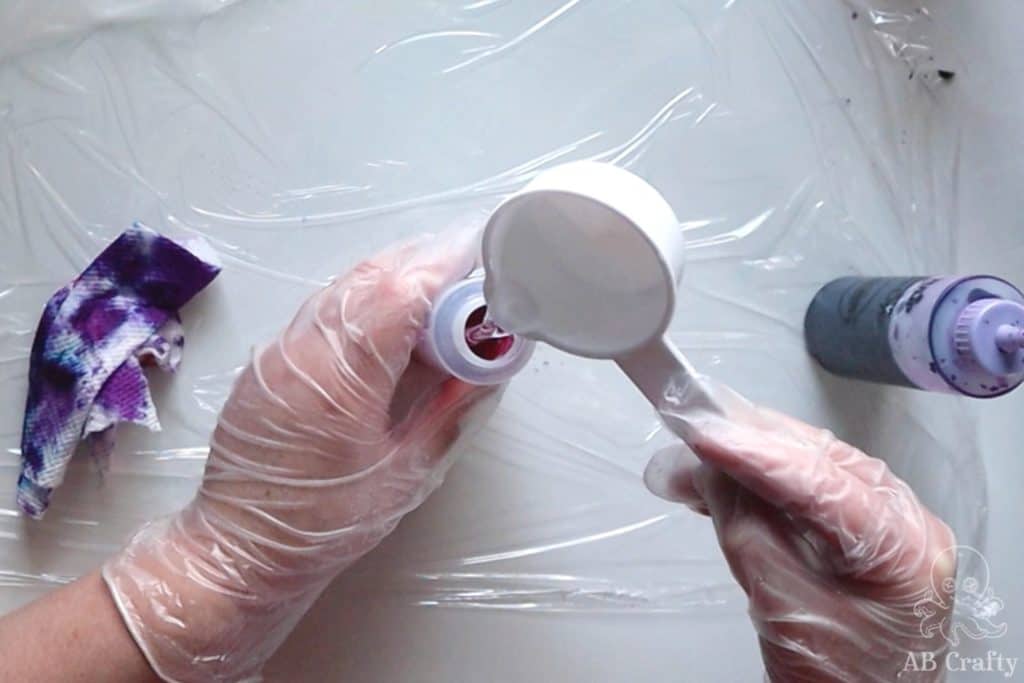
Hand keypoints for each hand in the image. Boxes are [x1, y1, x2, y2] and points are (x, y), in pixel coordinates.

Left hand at [103, 231, 500, 681]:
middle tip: (467, 259)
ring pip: (341, 287)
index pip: (400, 296)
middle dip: (422, 261)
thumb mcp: (405, 476)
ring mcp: (277, 352)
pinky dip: (360, 297)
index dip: (444, 268)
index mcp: (342, 380)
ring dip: (391, 275)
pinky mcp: (266, 362)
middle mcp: (303, 352)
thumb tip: (487, 370)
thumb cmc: (325, 522)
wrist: (240, 548)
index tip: (480, 254)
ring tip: (436, 278)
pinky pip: (318, 309)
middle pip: (369, 278)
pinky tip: (387, 311)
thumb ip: (450, 414)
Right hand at [645, 380, 955, 682]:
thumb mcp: (782, 607)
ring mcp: (889, 519)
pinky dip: (758, 480)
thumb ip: (746, 530)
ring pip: (807, 463)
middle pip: (815, 457)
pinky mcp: (864, 525)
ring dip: (743, 458)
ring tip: (684, 464)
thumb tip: (710, 469)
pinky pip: (807, 485)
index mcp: (903, 547)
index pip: (819, 481)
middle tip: (681, 433)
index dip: (752, 452)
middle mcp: (906, 518)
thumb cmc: (837, 680)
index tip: (700, 431)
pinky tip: (716, 483)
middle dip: (742, 443)